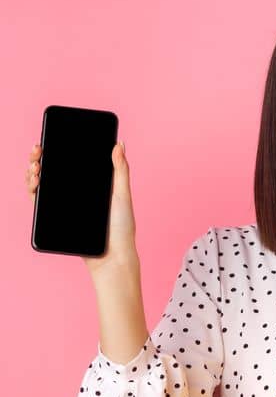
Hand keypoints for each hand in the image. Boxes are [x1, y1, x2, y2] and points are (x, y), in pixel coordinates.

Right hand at [25, 141, 138, 274]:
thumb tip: (118, 144)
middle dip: (40, 158)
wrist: (112, 256)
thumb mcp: (123, 195)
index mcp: (91, 184)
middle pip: (53, 171)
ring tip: (35, 167)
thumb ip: (120, 170)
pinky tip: (34, 183)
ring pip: (43, 185)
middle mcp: (76, 194)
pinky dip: (33, 191)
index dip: (57, 150)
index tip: (49, 140)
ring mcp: (65, 206)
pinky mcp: (57, 219)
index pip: (71, 163)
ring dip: (33, 173)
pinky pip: (40, 203)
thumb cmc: (122, 227)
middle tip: (38, 151)